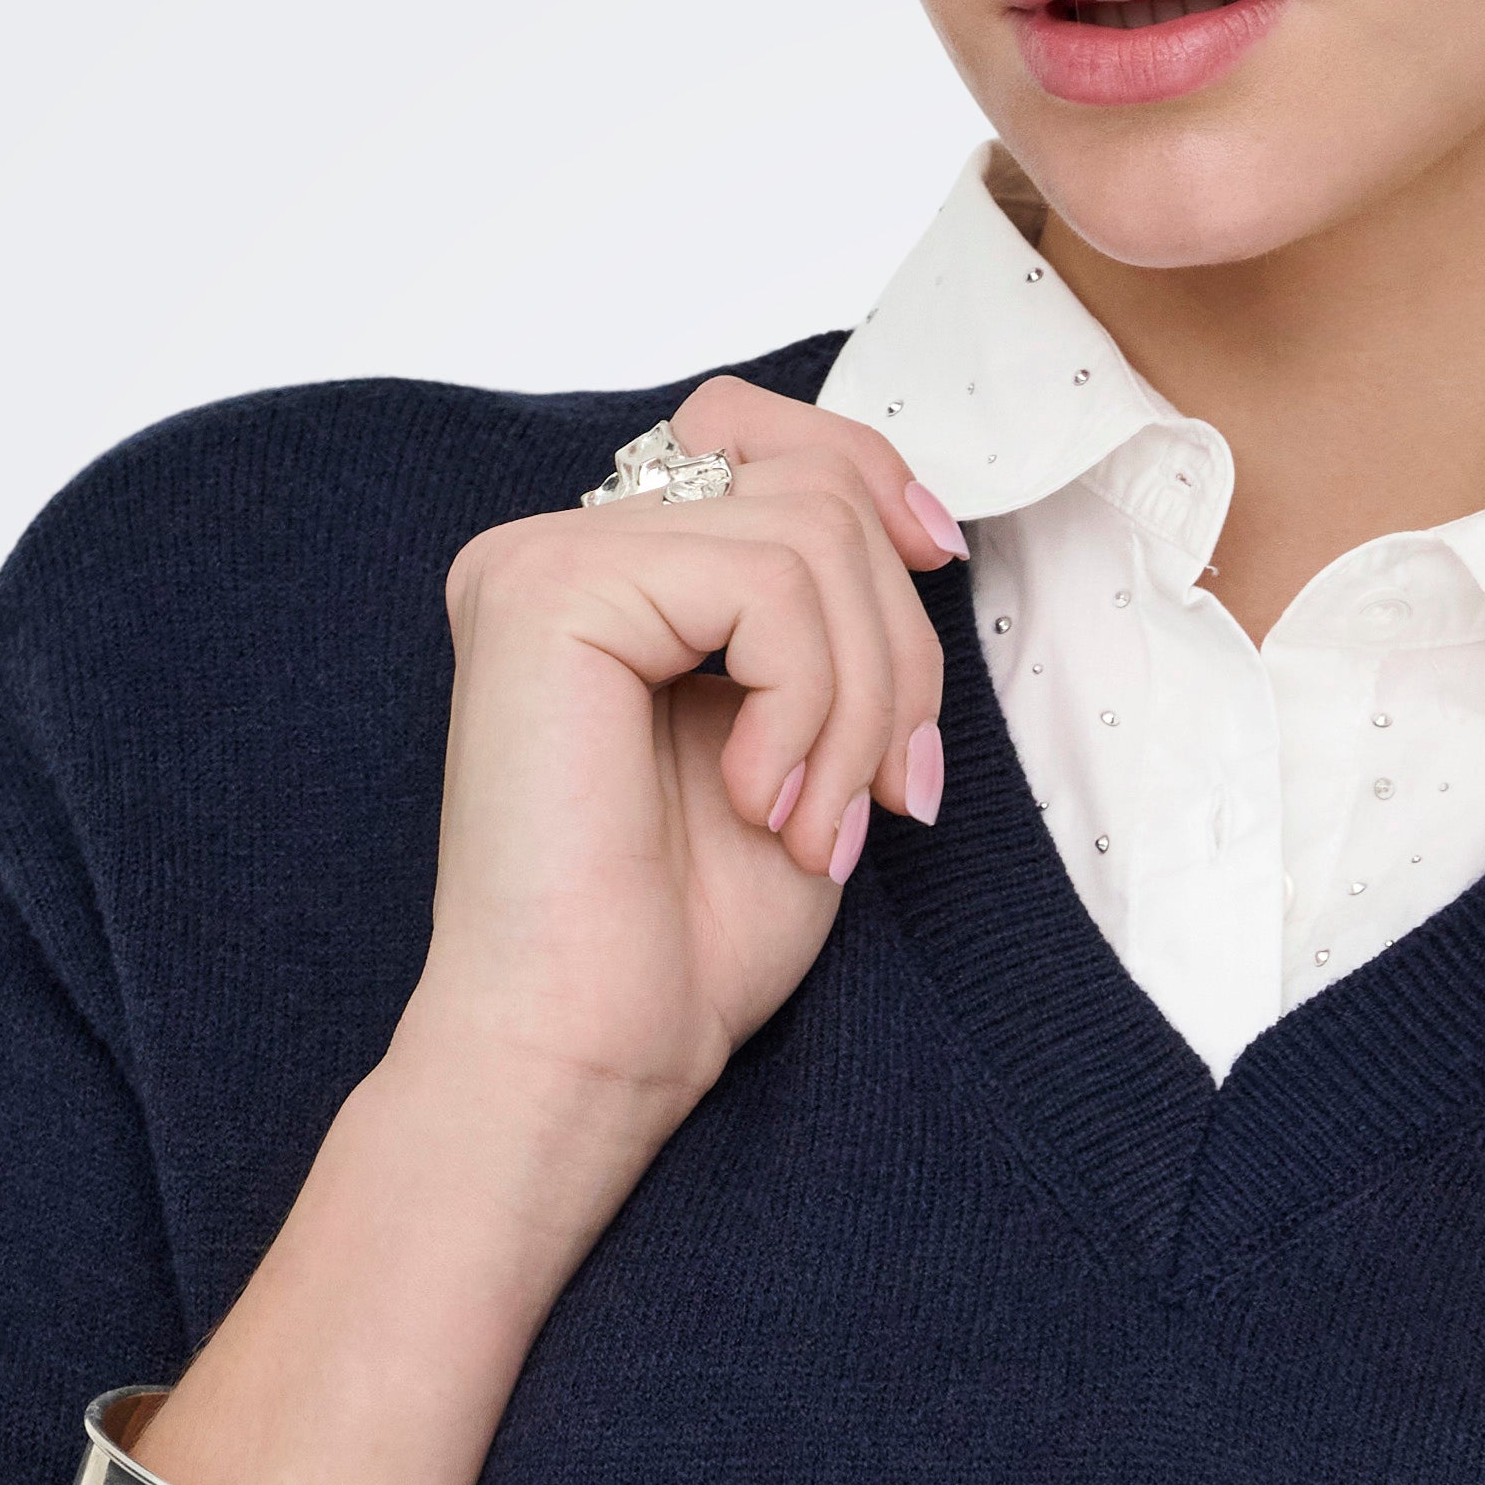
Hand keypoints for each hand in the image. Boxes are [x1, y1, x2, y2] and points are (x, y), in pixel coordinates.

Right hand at [401, 375, 960, 1164]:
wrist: (595, 1048)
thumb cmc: (686, 934)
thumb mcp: (808, 742)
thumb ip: (831, 621)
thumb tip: (920, 524)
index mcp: (611, 577)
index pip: (759, 435)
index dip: (872, 478)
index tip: (941, 563)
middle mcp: (561, 548)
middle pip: (810, 483)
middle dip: (896, 644)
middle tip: (890, 791)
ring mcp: (544, 560)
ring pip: (808, 534)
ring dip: (863, 699)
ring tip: (821, 822)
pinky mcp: (547, 592)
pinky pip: (766, 585)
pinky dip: (810, 707)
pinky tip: (762, 805)